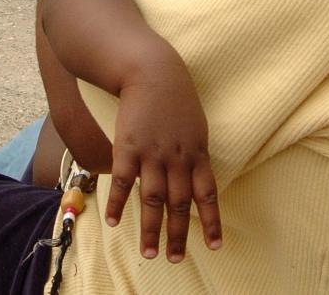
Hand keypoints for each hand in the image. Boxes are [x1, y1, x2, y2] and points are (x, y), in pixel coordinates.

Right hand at [105, 58, 221, 262]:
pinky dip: (119, 204)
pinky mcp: (127, 146)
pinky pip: (123, 182)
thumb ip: (195, 153)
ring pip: (153, 200)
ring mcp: (152, 153)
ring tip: (150, 253)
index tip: (214, 246)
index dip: (211, 221)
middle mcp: (177, 157)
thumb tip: (195, 179)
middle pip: (179, 204)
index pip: (207, 194)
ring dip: (151, 229)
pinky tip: (115, 222)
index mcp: (197, 152)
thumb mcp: (196, 125)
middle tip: (174, 259)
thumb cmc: (175, 95)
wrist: (151, 69)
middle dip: (178, 235)